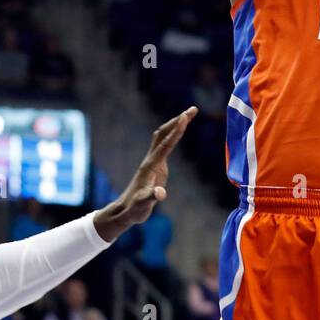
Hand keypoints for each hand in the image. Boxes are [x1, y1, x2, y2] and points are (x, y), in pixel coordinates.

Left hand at [94, 107, 195, 241]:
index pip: (165, 144)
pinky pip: (165, 144)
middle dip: (178, 120)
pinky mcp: (156, 165)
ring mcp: (153, 161)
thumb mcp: (144, 205)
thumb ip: (152, 198)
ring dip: (175, 124)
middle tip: (193, 109)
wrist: (126, 210)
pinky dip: (173, 134)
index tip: (185, 117)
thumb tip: (161, 194)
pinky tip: (180, 130)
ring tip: (189, 114)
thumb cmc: (135, 208)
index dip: (176, 131)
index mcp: (151, 166)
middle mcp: (151, 159)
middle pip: (164, 134)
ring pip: (163, 136)